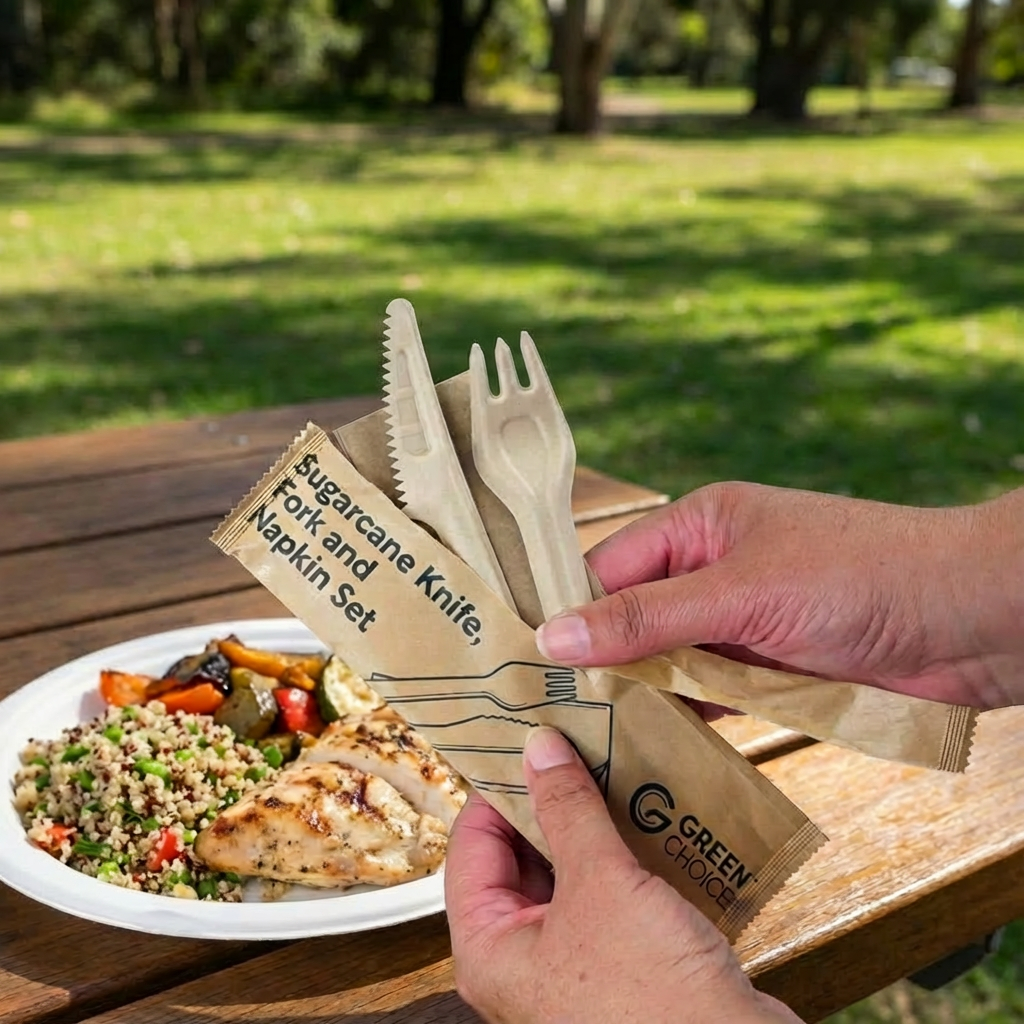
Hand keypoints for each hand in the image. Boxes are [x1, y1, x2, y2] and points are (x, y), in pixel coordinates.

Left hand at [445, 726, 801, 1023]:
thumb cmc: (652, 1000)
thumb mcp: (601, 885)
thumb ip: (567, 810)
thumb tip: (538, 751)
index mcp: (489, 950)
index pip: (471, 847)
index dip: (497, 791)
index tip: (523, 745)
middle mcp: (520, 962)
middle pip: (518, 859)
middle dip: (548, 805)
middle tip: (570, 752)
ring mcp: (569, 965)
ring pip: (567, 876)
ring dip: (590, 829)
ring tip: (609, 775)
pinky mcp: (617, 966)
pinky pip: (606, 897)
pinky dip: (621, 860)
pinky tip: (644, 822)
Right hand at [535, 483, 1023, 708]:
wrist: (975, 619)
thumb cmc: (863, 574)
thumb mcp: (743, 591)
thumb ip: (649, 617)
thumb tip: (556, 633)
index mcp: (700, 526)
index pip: (609, 568)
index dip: (569, 613)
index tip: (524, 662)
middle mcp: (714, 572)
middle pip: (635, 621)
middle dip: (600, 665)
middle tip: (546, 715)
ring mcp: (743, 624)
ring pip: (670, 665)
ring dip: (643, 700)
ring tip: (589, 743)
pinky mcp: (772, 669)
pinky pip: (712, 697)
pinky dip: (688, 722)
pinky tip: (653, 752)